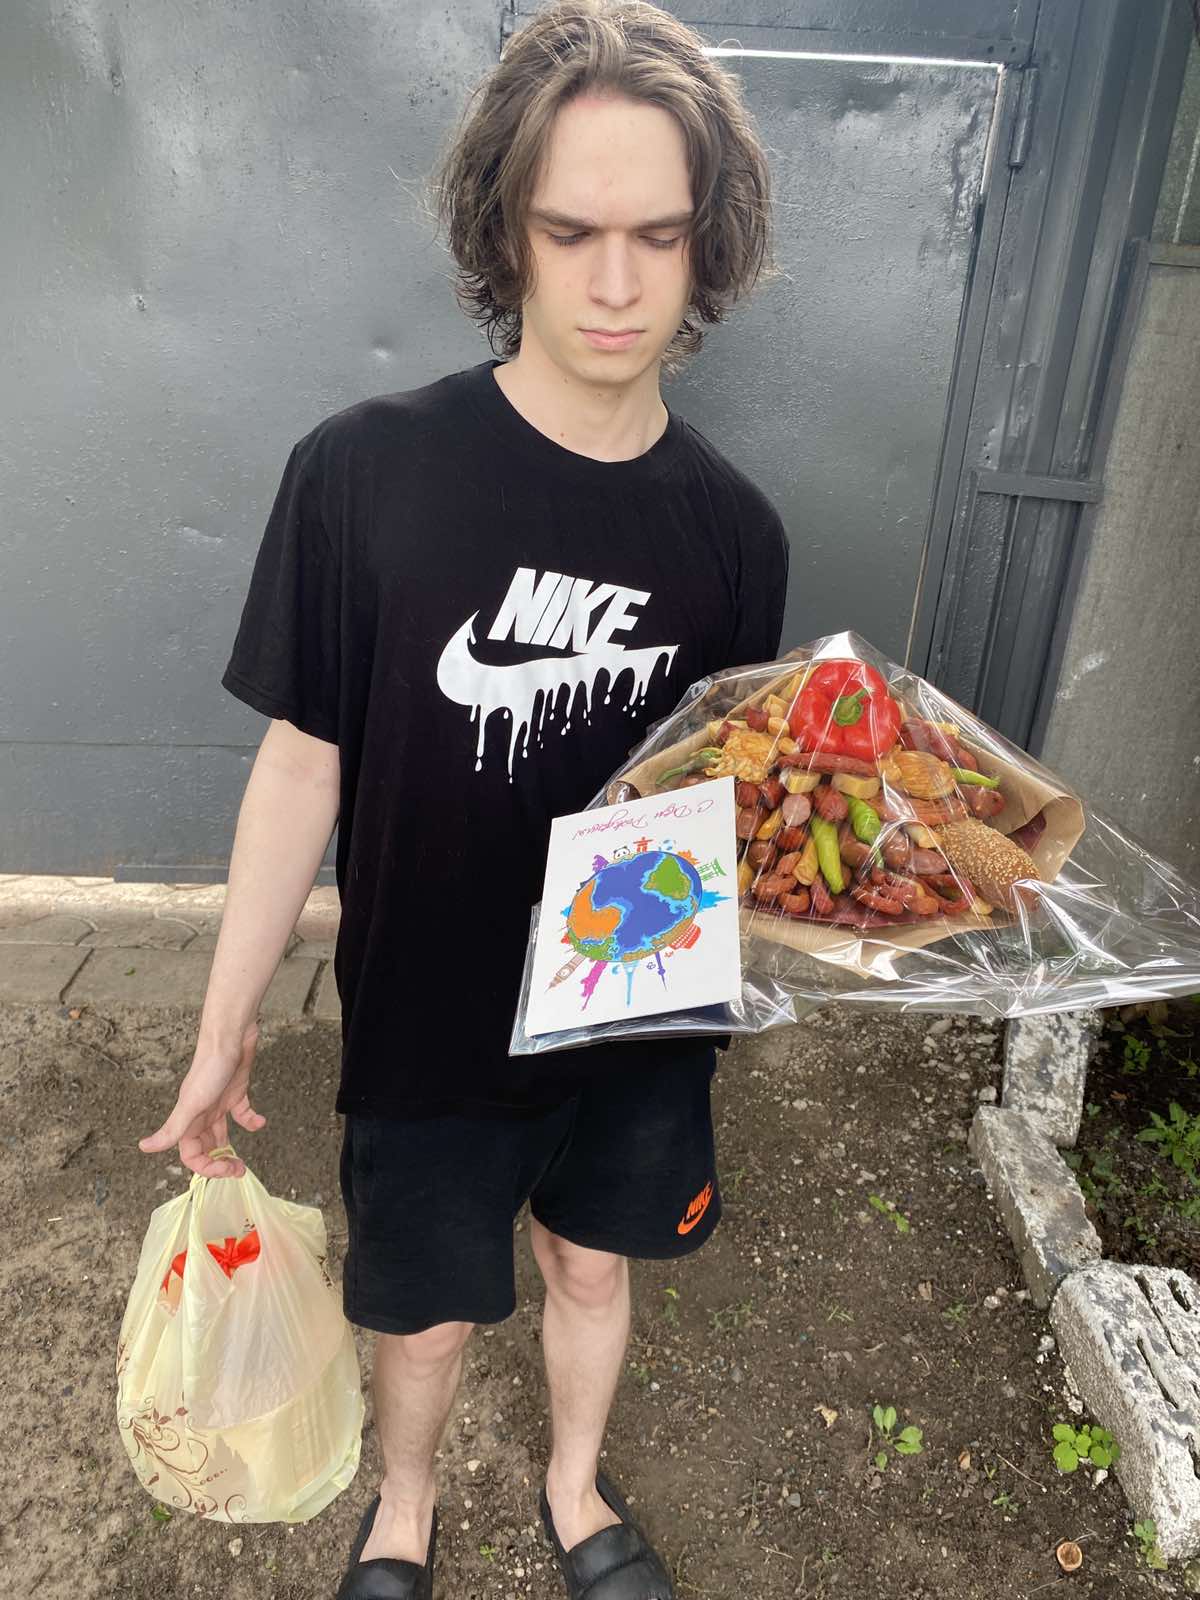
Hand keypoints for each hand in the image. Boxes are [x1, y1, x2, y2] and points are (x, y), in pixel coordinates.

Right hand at [138, 1022, 264, 1177]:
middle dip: (220, 1161)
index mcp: (189, 1119)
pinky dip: (251, 1120)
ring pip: (221, 1133)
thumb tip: (144, 1147)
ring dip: (231, 1148)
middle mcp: (202, 1112)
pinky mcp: (236, 1091)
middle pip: (206, 1146)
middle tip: (238, 1170)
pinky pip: (242, 1112)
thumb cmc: (210, 1067)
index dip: (206, 1166)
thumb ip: (173, 1128)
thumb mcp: (192, 1103)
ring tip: (244, 1162)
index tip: (226, 1170)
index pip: (191, 1154)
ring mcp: (219, 1102)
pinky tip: (260, 1122)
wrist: (230, 1035)